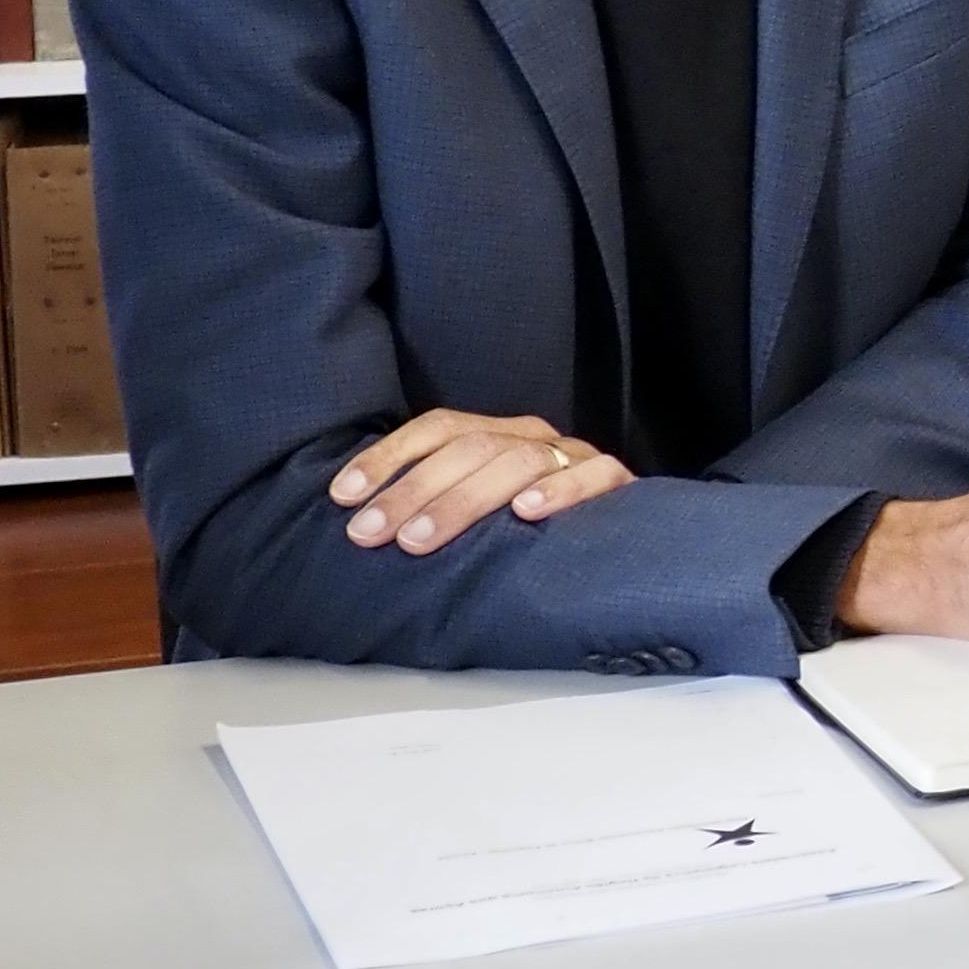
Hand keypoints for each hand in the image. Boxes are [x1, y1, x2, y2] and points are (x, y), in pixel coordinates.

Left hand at [332, 411, 639, 555]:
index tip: (343, 496)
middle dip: (410, 491)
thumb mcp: (477, 507)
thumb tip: (362, 521)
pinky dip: (560, 491)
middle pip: (468, 449)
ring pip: (518, 462)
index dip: (387, 457)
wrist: (626, 538)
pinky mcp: (616, 482)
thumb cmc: (530, 528)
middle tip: (369, 534)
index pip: (437, 429)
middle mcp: (532, 437)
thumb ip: (436, 504)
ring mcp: (574, 457)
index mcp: (496, 434)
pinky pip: (594, 477)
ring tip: (419, 540)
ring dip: (462, 501)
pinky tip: (526, 513)